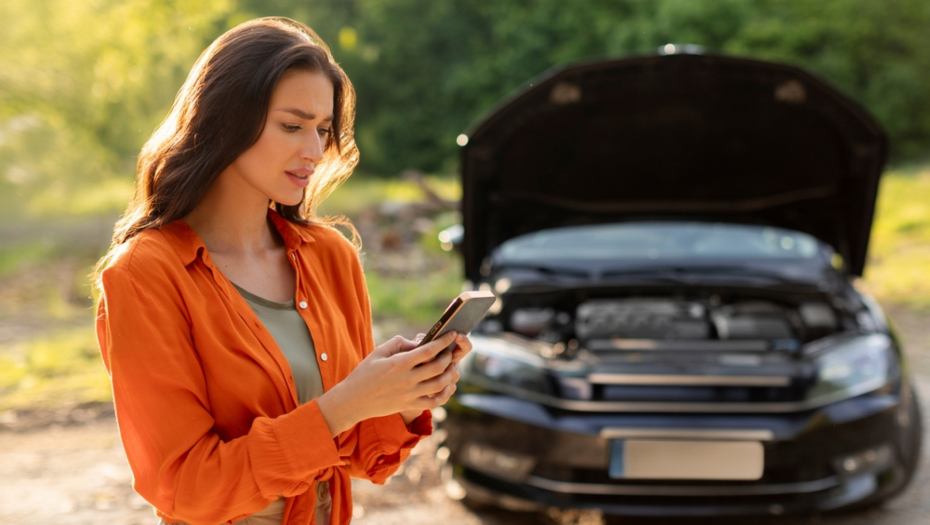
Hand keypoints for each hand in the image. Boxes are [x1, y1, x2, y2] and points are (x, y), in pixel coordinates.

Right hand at [316, 331, 463, 435]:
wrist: (353, 400)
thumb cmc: (364, 373)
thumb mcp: (378, 352)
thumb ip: (399, 343)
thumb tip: (418, 342)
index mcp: (399, 363)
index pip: (428, 350)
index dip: (443, 341)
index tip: (451, 335)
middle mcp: (407, 379)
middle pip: (438, 367)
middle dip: (448, 357)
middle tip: (450, 352)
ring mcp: (409, 394)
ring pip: (440, 385)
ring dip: (450, 374)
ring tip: (452, 367)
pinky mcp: (409, 405)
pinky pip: (434, 402)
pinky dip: (445, 394)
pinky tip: (447, 386)